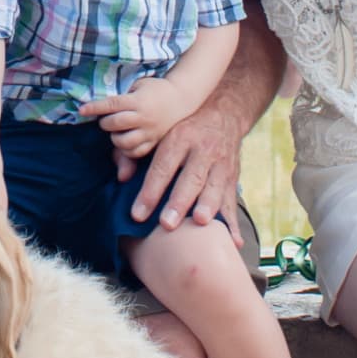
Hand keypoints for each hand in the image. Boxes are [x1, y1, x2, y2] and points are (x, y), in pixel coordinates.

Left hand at [88, 75, 181, 164]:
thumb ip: (122, 95)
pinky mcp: (154, 142)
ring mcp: (150, 132)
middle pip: (115, 124)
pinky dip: (126, 150)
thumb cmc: (155, 89)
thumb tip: (104, 109)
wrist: (182, 99)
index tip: (81, 110)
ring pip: (124, 142)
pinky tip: (125, 141)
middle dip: (104, 122)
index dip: (94, 107)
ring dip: (115, 138)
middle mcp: (144, 118)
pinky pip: (136, 153)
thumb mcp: (139, 84)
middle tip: (106, 119)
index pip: (112, 104)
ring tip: (117, 131)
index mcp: (139, 101)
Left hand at [99, 92, 243, 232]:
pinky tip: (234, 241)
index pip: (162, 167)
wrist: (224, 116)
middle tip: (167, 224)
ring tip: (201, 223)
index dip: (150, 191)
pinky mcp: (232, 180)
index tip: (137, 214)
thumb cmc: (184, 131)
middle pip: (190, 178)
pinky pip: (232, 202)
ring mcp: (221, 165)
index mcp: (180, 139)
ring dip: (208, 207)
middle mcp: (203, 151)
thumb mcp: (163, 133)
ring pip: (215, 188)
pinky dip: (234, 223)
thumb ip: (140, 153)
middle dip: (179, 202)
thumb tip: (122, 176)